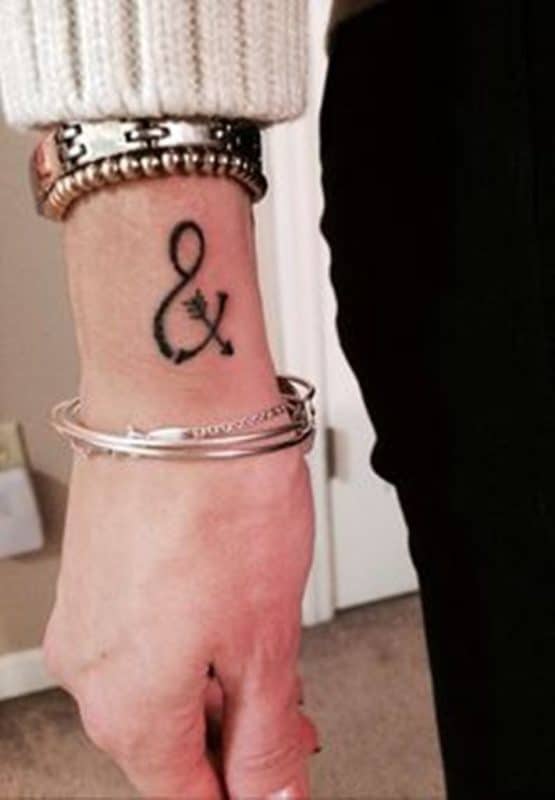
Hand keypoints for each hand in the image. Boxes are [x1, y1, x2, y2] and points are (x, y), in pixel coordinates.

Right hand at [43, 444, 318, 798]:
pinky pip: (139, 637)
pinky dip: (186, 640)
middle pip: (168, 743)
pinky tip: (221, 610)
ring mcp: (84, 616)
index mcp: (129, 705)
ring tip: (262, 647)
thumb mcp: (267, 639)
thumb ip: (266, 734)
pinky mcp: (93, 574)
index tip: (278, 775)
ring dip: (211, 685)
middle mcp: (89, 668)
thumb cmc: (220, 496)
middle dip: (235, 735)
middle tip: (290, 712)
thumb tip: (272, 796)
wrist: (177, 396)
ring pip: (155, 686)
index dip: (245, 792)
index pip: (188, 795)